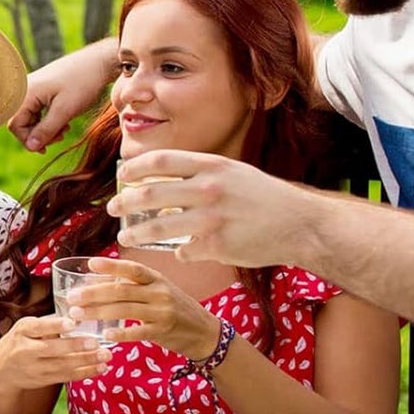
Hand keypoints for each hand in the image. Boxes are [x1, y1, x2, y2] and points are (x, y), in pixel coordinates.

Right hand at [0, 314, 109, 392]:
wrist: (0, 371)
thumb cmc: (20, 342)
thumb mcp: (25, 328)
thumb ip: (47, 322)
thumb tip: (78, 311)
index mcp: (22, 331)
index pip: (38, 328)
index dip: (55, 326)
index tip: (72, 322)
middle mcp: (26, 350)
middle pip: (52, 349)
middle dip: (75, 346)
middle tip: (96, 342)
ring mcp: (34, 368)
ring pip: (62, 365)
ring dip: (86, 361)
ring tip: (106, 356)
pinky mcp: (43, 380)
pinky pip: (66, 377)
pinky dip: (84, 373)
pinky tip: (100, 368)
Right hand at [8, 40, 117, 151]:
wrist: (97, 62)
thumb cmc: (82, 83)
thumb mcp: (65, 110)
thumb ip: (46, 130)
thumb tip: (31, 147)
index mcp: (26, 93)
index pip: (15, 125)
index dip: (29, 140)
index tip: (47, 148)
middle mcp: (24, 90)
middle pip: (21, 122)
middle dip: (39, 135)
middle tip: (61, 137)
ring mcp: (32, 89)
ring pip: (30, 118)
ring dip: (46, 129)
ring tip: (65, 130)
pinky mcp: (41, 90)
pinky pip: (37, 111)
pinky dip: (49, 120)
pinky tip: (64, 121)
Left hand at [61, 255, 220, 360]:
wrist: (204, 331)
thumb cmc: (174, 307)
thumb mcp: (157, 290)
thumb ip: (131, 285)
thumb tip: (95, 279)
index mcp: (156, 278)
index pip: (133, 269)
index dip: (112, 266)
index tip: (90, 264)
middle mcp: (160, 292)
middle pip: (122, 290)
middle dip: (93, 293)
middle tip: (71, 297)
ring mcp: (162, 312)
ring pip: (125, 310)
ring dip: (98, 312)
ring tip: (76, 315)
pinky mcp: (163, 331)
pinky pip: (138, 332)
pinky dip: (121, 333)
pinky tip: (105, 334)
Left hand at [111, 151, 315, 269]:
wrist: (301, 224)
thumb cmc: (262, 197)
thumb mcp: (232, 172)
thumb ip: (198, 173)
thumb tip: (158, 176)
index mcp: (212, 166)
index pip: (160, 160)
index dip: (135, 167)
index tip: (122, 175)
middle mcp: (210, 189)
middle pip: (151, 195)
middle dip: (124, 203)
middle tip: (112, 209)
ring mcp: (213, 219)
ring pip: (159, 229)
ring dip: (136, 234)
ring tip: (126, 237)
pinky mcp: (218, 246)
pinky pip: (184, 251)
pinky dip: (178, 253)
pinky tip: (178, 253)